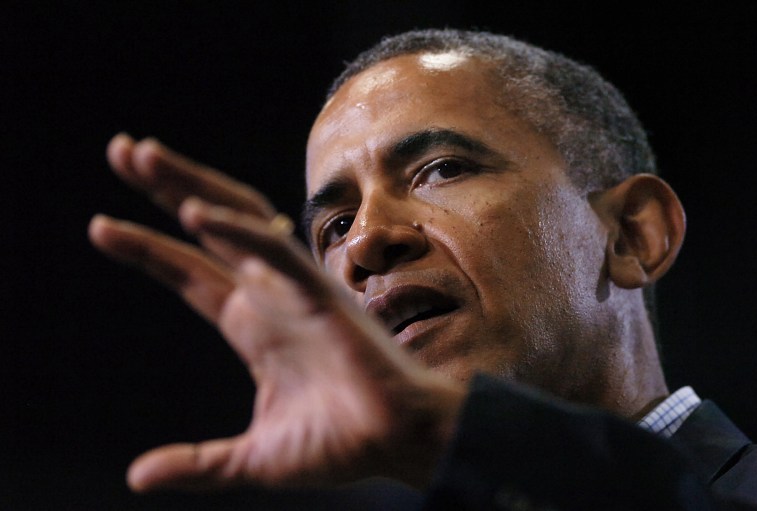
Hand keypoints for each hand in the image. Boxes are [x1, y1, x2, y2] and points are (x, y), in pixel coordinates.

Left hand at [89, 134, 466, 491]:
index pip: (188, 272)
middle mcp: (268, 295)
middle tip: (121, 149)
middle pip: (207, 227)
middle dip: (165, 187)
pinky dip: (237, 230)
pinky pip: (276, 251)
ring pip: (238, 218)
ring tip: (142, 155)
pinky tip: (193, 215)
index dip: (146, 249)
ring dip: (192, 185)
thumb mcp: (251, 458)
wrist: (396, 444)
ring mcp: (294, 288)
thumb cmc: (338, 444)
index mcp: (251, 324)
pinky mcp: (322, 293)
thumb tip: (138, 477)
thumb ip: (199, 461)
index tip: (101, 226)